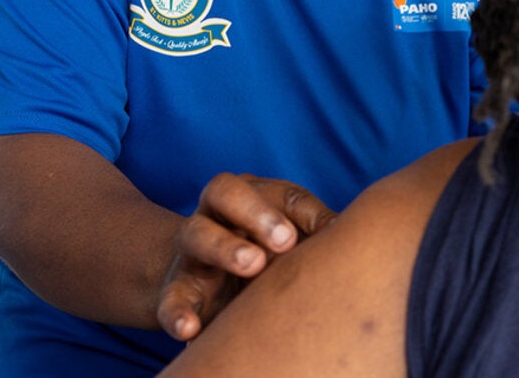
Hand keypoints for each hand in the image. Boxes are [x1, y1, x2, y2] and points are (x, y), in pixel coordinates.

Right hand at [157, 173, 336, 340]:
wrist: (204, 286)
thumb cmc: (262, 257)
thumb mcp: (287, 240)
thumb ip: (314, 232)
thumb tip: (348, 232)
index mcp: (246, 197)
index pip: (270, 190)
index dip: (295, 206)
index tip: (323, 228)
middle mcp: (214, 215)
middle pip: (223, 192)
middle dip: (257, 212)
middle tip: (286, 240)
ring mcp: (191, 251)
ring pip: (196, 235)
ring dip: (225, 247)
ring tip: (254, 266)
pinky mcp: (176, 290)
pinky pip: (171, 298)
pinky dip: (178, 313)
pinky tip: (190, 329)